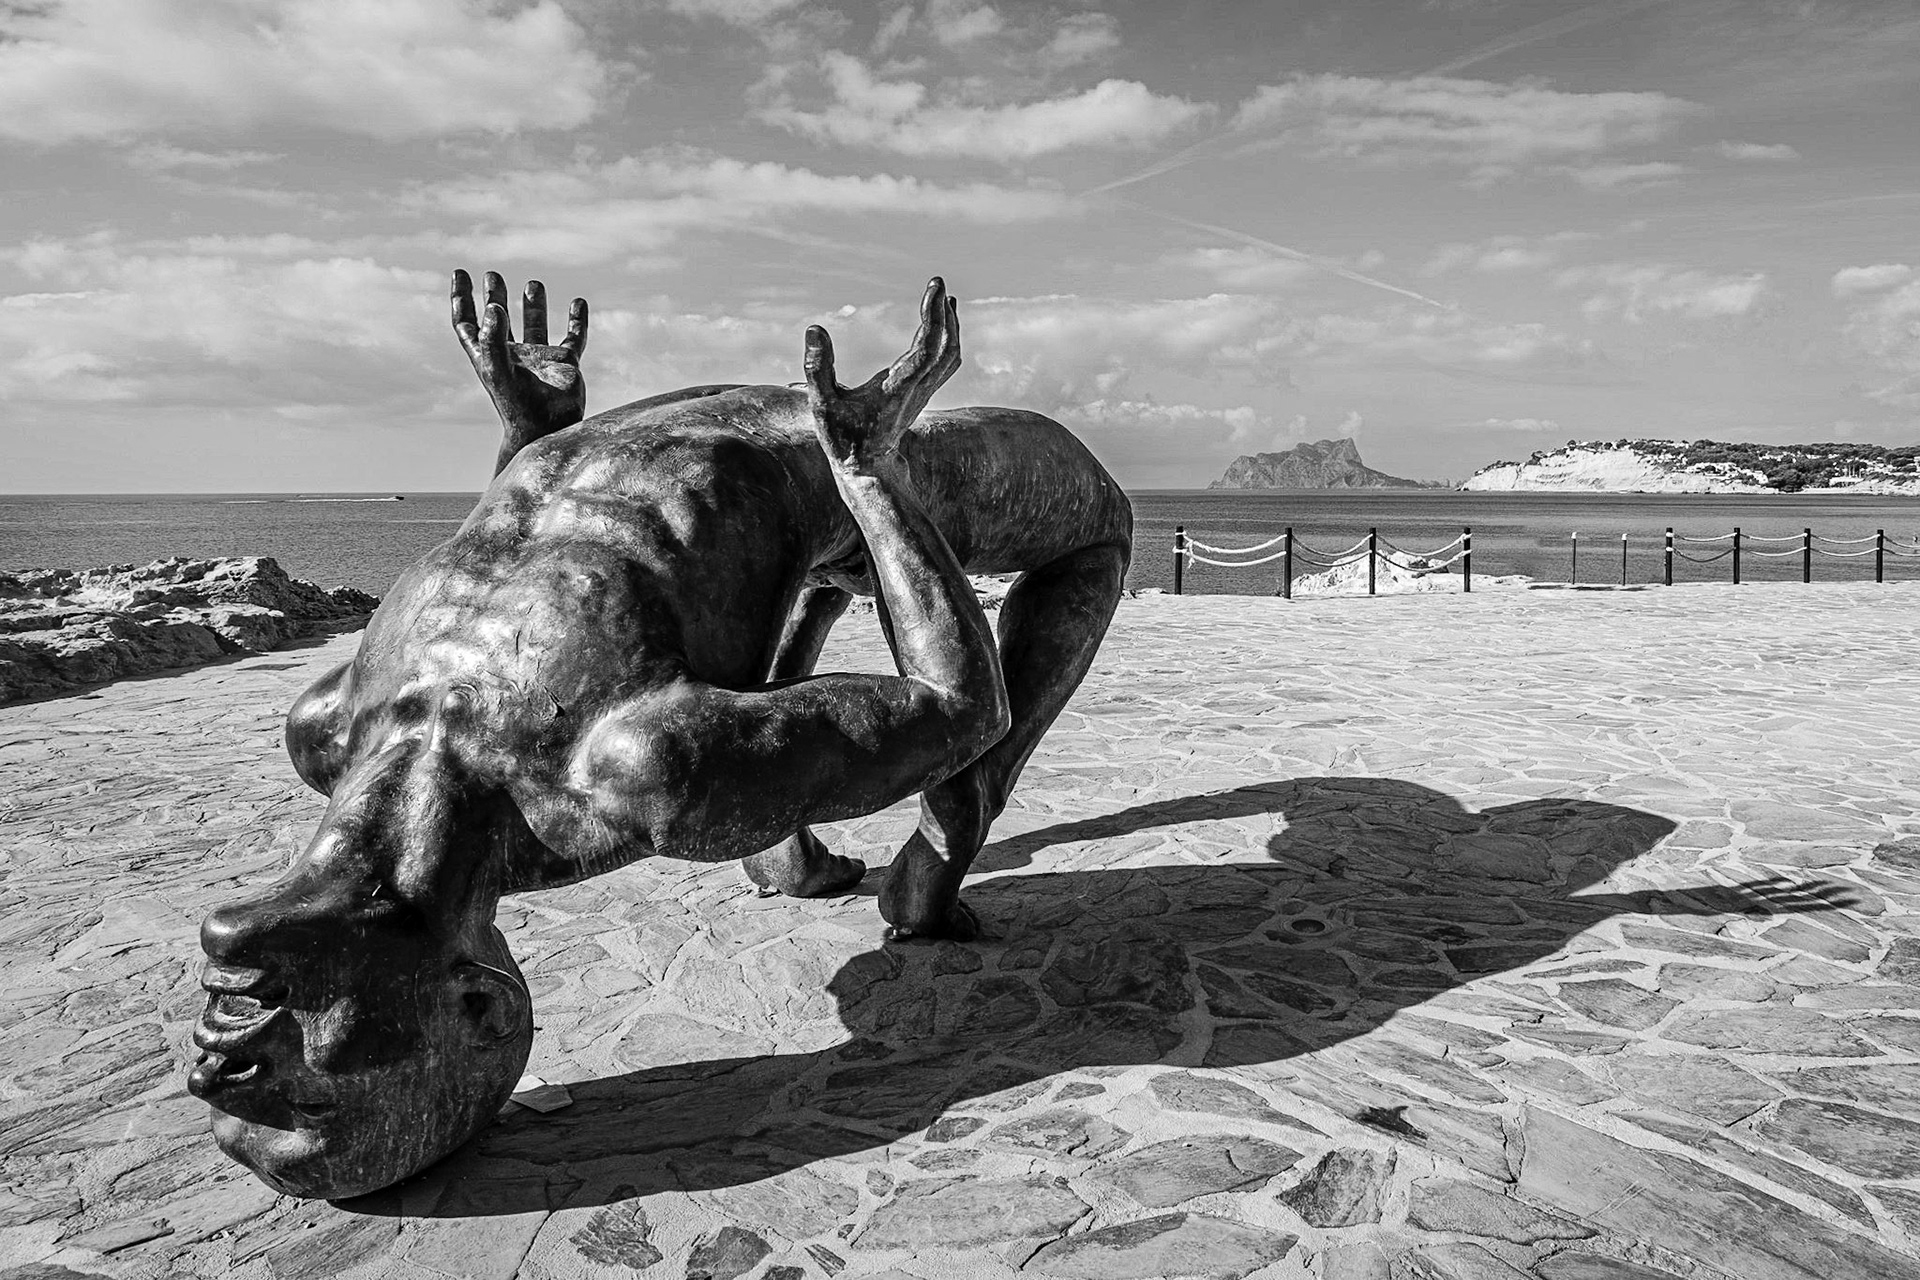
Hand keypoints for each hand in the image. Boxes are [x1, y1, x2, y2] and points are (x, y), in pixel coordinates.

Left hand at [452, 269, 588, 441]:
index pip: (469, 324)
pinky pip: (573, 337)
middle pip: (500, 320)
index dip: (462, 299)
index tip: (460, 273)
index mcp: (489, 356)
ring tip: (533, 284)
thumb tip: (494, 307)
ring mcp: (539, 359)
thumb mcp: (499, 372)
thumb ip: (493, 340)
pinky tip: (578, 303)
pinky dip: (577, 321)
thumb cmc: (518, 406)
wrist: (548, 430)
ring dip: (533, 306)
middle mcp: (513, 355)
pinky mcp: (565, 364)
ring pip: (534, 326)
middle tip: (491, 274)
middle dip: (494, 297)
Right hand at [804, 277, 959, 471]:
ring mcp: (924, 394)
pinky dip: (949, 340)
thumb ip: (816, 368)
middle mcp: (917, 389)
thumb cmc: (842, 439)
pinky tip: (944, 325)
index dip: (933, 315)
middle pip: (945, 347)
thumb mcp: (822, 405)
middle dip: (944, 312)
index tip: (935, 285)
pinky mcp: (923, 396)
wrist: (868, 469)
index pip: (926, 347)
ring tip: (944, 298)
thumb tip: (814, 328)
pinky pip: (946, 364)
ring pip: (950, 356)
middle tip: (937, 282)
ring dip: (950, 326)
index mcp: (897, 388)